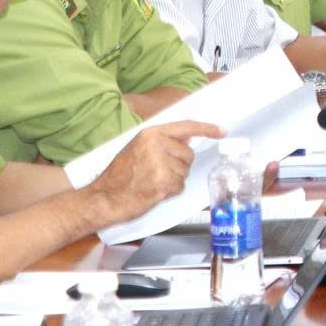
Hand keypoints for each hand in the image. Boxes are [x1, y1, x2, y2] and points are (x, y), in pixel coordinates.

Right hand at [88, 121, 219, 222]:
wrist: (103, 198)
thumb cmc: (118, 175)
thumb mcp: (136, 147)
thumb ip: (161, 141)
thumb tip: (188, 139)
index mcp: (150, 134)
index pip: (186, 127)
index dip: (207, 128)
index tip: (222, 131)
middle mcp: (158, 146)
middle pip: (188, 154)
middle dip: (177, 164)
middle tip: (154, 172)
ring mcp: (161, 165)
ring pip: (184, 171)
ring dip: (173, 179)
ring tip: (151, 181)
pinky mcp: (164, 183)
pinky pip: (180, 186)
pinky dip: (170, 191)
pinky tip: (153, 191)